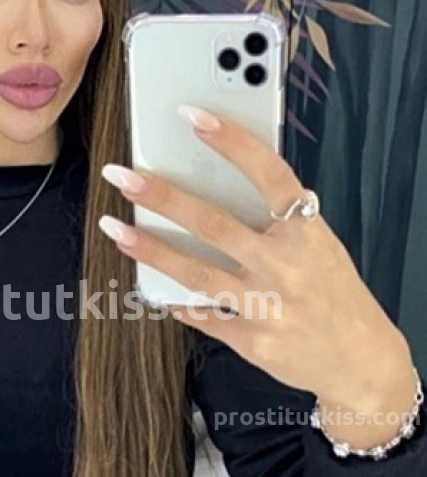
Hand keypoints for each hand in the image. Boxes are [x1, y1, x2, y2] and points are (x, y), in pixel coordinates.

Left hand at [98, 104, 410, 407]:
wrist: (360, 359)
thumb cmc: (334, 292)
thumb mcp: (321, 245)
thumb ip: (280, 221)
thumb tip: (218, 188)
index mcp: (307, 231)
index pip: (267, 174)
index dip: (230, 141)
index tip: (192, 116)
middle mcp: (286, 266)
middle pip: (214, 224)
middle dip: (162, 197)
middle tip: (121, 177)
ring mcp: (267, 306)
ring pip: (197, 274)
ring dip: (151, 250)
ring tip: (116, 230)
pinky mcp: (253, 342)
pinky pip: (205, 317)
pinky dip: (182, 304)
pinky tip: (162, 293)